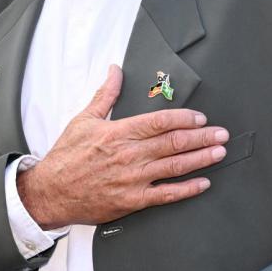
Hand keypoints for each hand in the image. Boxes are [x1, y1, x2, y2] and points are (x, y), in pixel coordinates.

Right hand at [17, 65, 229, 228]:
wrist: (50, 192)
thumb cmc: (67, 156)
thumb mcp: (84, 119)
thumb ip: (105, 95)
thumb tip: (115, 70)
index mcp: (119, 133)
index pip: (160, 121)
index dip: (185, 118)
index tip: (201, 118)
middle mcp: (130, 155)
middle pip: (174, 143)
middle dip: (202, 137)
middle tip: (221, 134)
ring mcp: (133, 179)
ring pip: (175, 166)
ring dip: (201, 159)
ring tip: (219, 153)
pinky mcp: (133, 200)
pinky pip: (166, 194)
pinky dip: (187, 189)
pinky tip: (203, 183)